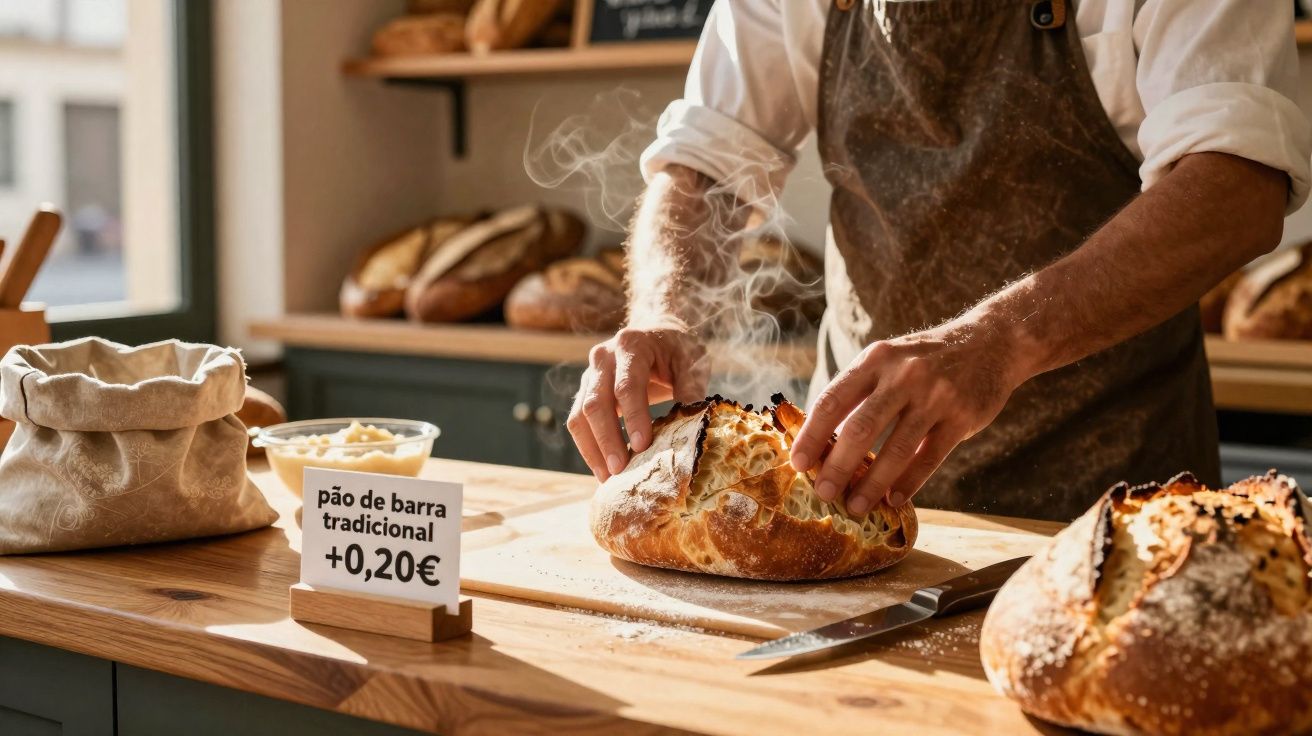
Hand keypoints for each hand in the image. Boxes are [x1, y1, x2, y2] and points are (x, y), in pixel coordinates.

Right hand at [568, 320, 707, 480]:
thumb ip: (692, 387)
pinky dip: (587, 447)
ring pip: (580, 415)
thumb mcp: (691, 360)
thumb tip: (694, 423)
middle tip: (620, 471)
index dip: (633, 418)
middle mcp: (602, 357)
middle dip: (607, 440)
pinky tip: (602, 469)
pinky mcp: (585, 391)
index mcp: (630, 345)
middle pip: (596, 403)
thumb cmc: (676, 347)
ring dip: (592, 449)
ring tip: (608, 478)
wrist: (654, 329)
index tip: (642, 446)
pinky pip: (577, 421)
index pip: (627, 386)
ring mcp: (590, 374)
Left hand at [789, 319, 1031, 513]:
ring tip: (855, 506)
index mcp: (876, 359)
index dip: (811, 435)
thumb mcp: (888, 359)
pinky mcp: (962, 417)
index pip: (832, 400)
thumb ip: (858, 391)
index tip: (797, 463)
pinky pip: (929, 457)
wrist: (992, 341)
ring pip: (895, 449)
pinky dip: (909, 482)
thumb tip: (820, 438)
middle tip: (822, 493)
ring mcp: (935, 396)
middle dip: (837, 466)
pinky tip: (893, 500)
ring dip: (872, 484)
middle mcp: (903, 375)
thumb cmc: (925, 359)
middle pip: (860, 429)